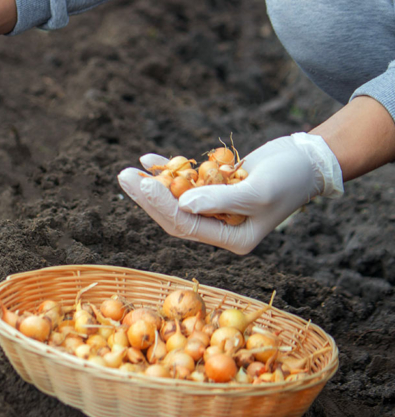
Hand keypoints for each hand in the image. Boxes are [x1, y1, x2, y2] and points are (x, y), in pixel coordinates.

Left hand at [118, 133, 343, 254]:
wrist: (309, 160)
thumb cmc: (290, 178)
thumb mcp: (257, 191)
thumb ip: (220, 199)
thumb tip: (183, 203)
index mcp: (233, 240)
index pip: (187, 226)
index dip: (161, 205)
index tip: (142, 183)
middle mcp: (221, 230)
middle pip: (174, 216)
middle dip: (148, 197)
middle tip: (123, 177)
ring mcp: (217, 210)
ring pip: (176, 200)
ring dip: (152, 185)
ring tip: (129, 171)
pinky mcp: (215, 190)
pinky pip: (186, 183)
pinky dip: (169, 171)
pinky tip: (150, 160)